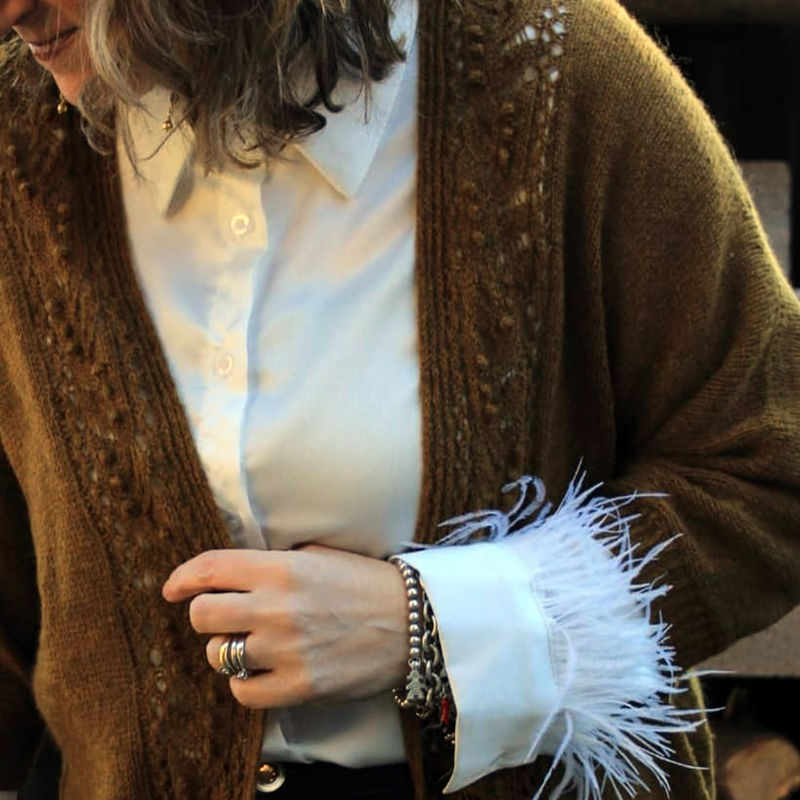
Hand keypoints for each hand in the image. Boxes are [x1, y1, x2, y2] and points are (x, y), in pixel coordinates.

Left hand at [162, 545, 408, 707]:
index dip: (183, 577)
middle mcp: (277, 607)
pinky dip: (245, 683)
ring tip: (251, 645)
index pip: (211, 567)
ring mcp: (286, 650)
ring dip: (227, 650)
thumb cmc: (365, 583)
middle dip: (206, 615)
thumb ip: (275, 562)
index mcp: (282, 568)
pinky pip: (243, 692)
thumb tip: (234, 572)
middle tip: (224, 618)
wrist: (411, 622)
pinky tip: (262, 673)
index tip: (172, 588)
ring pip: (219, 654)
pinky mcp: (299, 686)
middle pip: (202, 615)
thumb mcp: (320, 555)